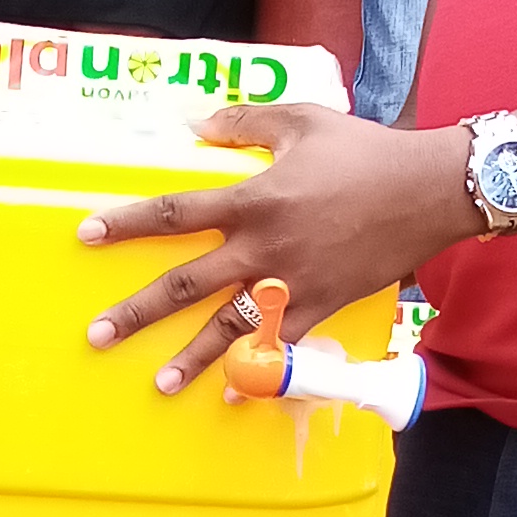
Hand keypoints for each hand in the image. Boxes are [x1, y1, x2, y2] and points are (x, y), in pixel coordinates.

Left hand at [79, 103, 473, 391]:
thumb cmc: (365, 152)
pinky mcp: (322, 305)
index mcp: (253, 198)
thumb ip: (245, 122)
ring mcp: (292, 283)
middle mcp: (264, 247)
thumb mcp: (302, 121)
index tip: (87, 235)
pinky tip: (233, 395)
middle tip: (98, 334)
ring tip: (158, 383)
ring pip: (229, 327)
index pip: (175, 213)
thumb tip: (196, 126)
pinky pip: (282, 345)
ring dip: (190, 358)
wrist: (428, 191)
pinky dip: (258, 372)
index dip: (128, 223)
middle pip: (186, 284)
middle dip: (138, 311)